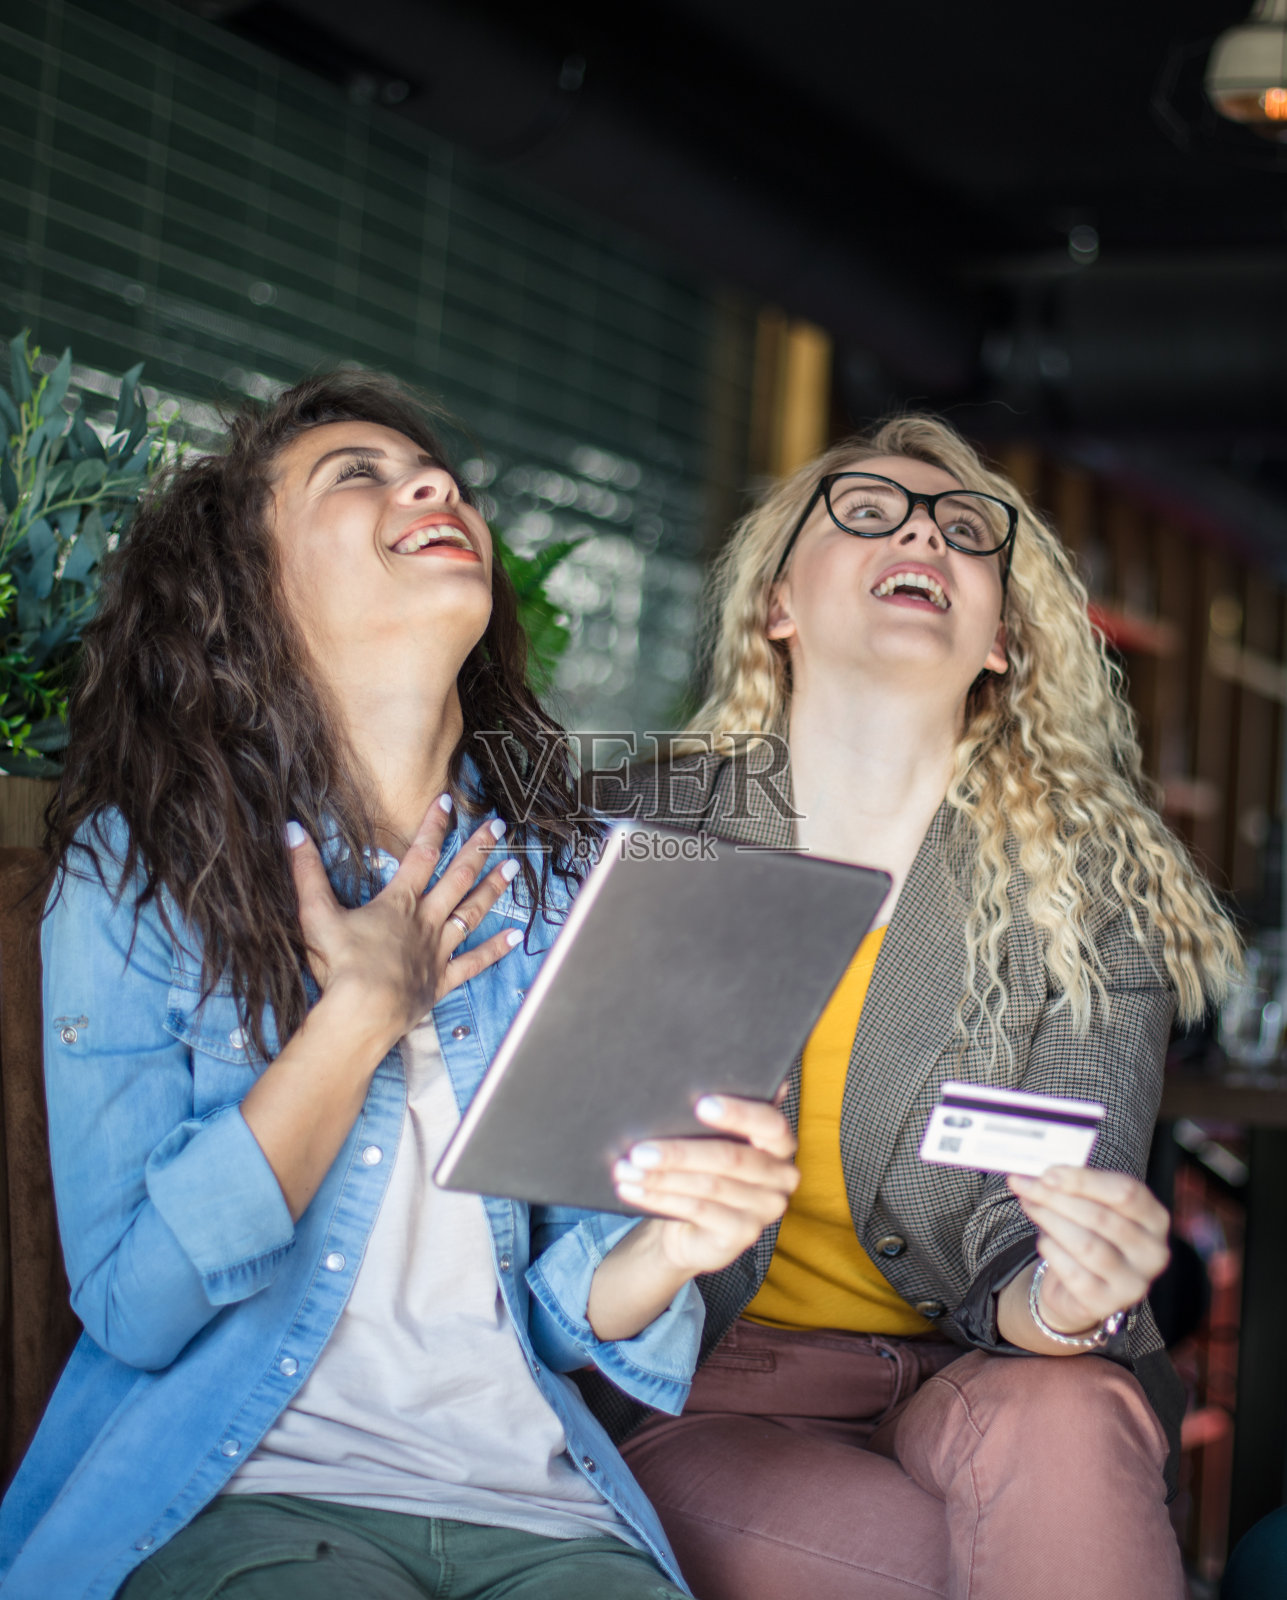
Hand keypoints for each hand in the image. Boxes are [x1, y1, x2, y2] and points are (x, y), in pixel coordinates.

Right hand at [287, 795, 521, 1050]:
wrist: (364, 1010)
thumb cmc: (340, 964)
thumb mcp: (316, 913)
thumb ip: (306, 872)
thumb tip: (292, 830)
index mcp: (398, 902)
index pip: (420, 854)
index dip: (433, 825)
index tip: (448, 801)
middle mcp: (425, 921)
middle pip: (457, 877)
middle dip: (477, 849)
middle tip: (499, 828)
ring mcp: (438, 950)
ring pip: (472, 912)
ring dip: (493, 888)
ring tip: (513, 867)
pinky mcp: (442, 980)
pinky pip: (474, 962)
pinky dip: (495, 949)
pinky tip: (515, 937)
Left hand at [612, 1094, 799, 1277]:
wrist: (694, 1227)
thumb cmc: (702, 1168)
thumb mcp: (709, 1140)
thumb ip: (712, 1115)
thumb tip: (682, 1087)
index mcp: (780, 1141)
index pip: (769, 1123)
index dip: (737, 1113)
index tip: (700, 1104)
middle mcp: (781, 1175)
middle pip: (731, 1158)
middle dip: (679, 1152)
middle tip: (639, 1150)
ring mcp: (765, 1208)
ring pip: (709, 1186)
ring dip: (661, 1177)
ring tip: (627, 1169)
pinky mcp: (744, 1234)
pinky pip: (698, 1211)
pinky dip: (660, 1199)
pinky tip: (634, 1191)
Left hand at [1008, 1166, 1169, 1335]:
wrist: (1081, 1288)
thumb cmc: (1090, 1234)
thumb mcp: (1093, 1205)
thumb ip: (1076, 1187)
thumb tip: (1036, 1172)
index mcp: (1155, 1219)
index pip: (1126, 1193)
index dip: (1084, 1180)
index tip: (1048, 1173)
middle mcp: (1153, 1253)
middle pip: (1100, 1217)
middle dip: (1055, 1198)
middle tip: (1024, 1185)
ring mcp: (1133, 1282)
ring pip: (1085, 1244)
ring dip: (1050, 1220)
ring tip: (1030, 1206)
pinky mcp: (1107, 1303)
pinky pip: (1072, 1272)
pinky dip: (1051, 1250)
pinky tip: (1044, 1241)